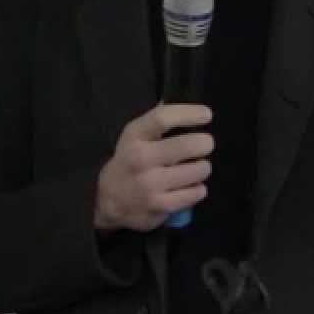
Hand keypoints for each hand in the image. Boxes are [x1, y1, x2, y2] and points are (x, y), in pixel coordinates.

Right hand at [94, 104, 213, 231]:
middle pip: (187, 145)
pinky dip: (198, 188)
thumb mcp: (134, 136)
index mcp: (135, 136)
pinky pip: (196, 193)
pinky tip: (189, 186)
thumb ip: (158, 121)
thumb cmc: (128, 161)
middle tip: (205, 144)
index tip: (206, 114)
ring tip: (195, 168)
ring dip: (202, 168)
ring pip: (198, 170)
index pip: (163, 118)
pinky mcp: (160, 206)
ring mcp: (150, 184)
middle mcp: (141, 158)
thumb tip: (187, 107)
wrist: (107, 200)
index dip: (189, 114)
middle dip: (204, 143)